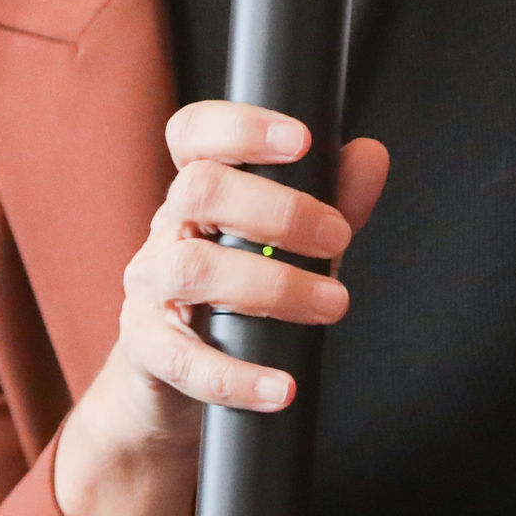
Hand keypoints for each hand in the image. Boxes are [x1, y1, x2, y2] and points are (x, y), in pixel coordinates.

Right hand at [49, 100, 389, 515]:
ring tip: (332, 304)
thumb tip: (369, 156)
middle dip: (280, 211)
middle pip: (199, 190)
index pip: (194, 135)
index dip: (240, 125)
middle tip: (339, 239)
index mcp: (198, 194)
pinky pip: (184, 360)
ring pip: (193, 268)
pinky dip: (237, 378)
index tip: (300, 140)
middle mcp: (166, 230)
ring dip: (273, 287)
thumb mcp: (286, 249)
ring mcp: (149, 288)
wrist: (170, 391)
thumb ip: (329, 203)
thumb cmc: (234, 304)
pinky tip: (282, 388)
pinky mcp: (146, 349)